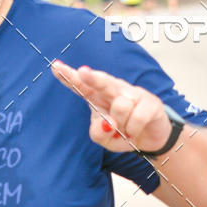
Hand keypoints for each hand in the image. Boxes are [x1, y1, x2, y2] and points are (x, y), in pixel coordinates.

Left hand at [51, 61, 171, 152]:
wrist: (150, 140)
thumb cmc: (123, 133)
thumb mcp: (104, 139)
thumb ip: (97, 132)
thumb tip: (107, 123)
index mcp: (98, 97)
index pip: (82, 85)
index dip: (69, 76)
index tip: (55, 66)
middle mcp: (115, 90)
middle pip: (102, 82)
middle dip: (93, 77)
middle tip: (82, 72)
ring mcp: (133, 94)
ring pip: (121, 106)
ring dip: (122, 125)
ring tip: (126, 131)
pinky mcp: (150, 102)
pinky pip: (137, 117)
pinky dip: (133, 130)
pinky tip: (135, 131)